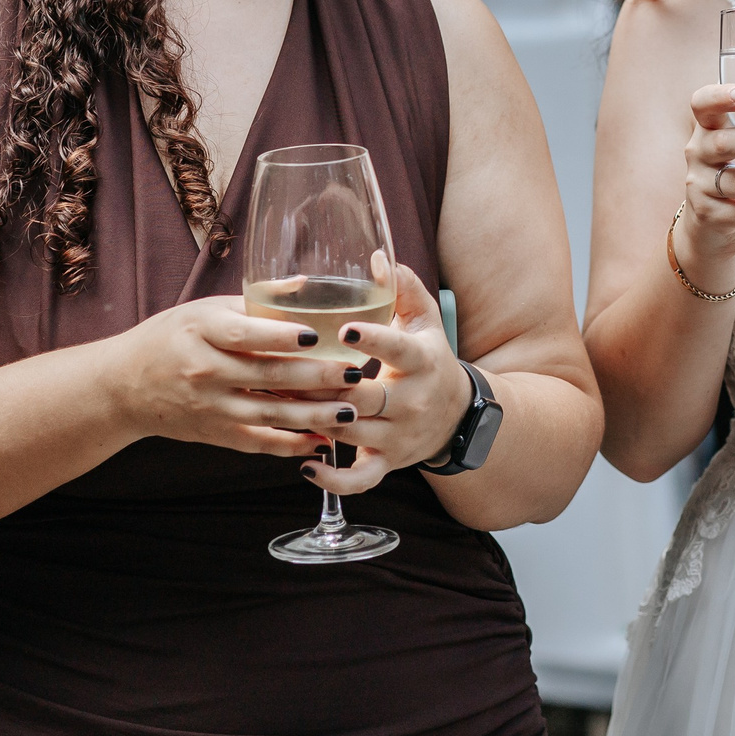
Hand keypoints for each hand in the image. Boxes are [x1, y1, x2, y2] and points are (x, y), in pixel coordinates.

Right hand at [103, 296, 362, 459]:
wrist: (124, 385)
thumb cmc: (171, 336)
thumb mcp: (205, 309)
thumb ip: (255, 301)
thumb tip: (306, 284)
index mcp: (202, 331)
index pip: (246, 335)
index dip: (282, 336)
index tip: (317, 334)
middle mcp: (205, 371)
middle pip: (268, 376)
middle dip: (316, 377)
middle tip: (354, 373)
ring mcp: (211, 407)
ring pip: (271, 415)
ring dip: (314, 415)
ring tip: (350, 410)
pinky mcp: (215, 434)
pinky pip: (259, 443)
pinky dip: (291, 444)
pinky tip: (322, 441)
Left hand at [308, 265, 475, 495]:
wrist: (456, 415)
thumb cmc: (430, 358)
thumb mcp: (425, 321)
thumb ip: (403, 287)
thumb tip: (375, 256)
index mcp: (420, 362)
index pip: (397, 351)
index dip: (373, 341)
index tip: (345, 330)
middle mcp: (412, 403)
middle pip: (365, 397)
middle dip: (327, 387)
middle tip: (288, 372)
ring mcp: (399, 436)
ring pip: (353, 433)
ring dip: (316, 422)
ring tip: (277, 406)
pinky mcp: (389, 462)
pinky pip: (361, 479)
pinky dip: (334, 480)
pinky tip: (305, 465)